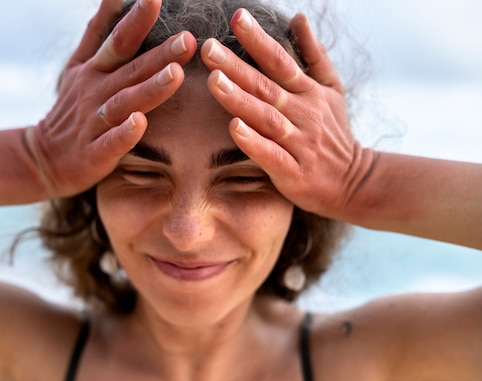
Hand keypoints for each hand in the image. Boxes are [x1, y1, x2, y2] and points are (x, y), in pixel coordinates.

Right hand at [26, 0, 196, 197]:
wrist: (44, 157)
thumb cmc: (71, 107)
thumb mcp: (77, 65)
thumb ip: (96, 32)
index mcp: (95, 70)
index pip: (119, 41)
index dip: (136, 20)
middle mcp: (95, 93)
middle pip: (131, 71)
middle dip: (160, 55)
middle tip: (188, 40)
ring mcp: (94, 123)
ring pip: (124, 103)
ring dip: (149, 89)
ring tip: (175, 75)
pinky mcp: (95, 152)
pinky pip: (111, 142)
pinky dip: (125, 133)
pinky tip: (140, 122)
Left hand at [201, 9, 373, 219]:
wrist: (355, 182)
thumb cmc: (335, 132)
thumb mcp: (332, 89)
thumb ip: (314, 54)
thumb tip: (299, 16)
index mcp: (308, 92)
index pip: (280, 61)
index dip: (258, 39)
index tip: (236, 17)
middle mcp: (303, 114)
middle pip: (265, 86)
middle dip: (236, 66)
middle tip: (207, 47)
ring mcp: (299, 143)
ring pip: (266, 118)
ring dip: (240, 99)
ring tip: (214, 81)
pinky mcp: (293, 171)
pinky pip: (271, 155)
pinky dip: (253, 142)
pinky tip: (234, 127)